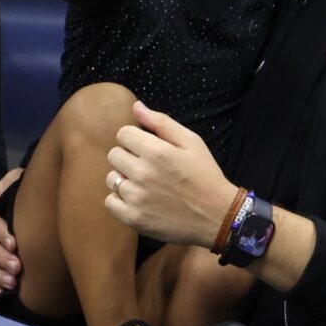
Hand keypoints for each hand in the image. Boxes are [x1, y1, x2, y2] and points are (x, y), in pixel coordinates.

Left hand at [106, 102, 237, 248]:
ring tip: (145, 183)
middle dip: (128, 155)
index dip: (135, 137)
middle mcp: (143, 174)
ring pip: (111, 178)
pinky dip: (121, 199)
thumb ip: (161, 122)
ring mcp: (137, 198)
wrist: (216, 216)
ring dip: (124, 178)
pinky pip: (110, 202)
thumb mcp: (191, 141)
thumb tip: (136, 107)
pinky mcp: (134, 219)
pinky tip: (139, 198)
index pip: (123, 134)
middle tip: (147, 164)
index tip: (146, 146)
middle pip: (114, 154)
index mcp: (157, 151)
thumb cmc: (204, 174)